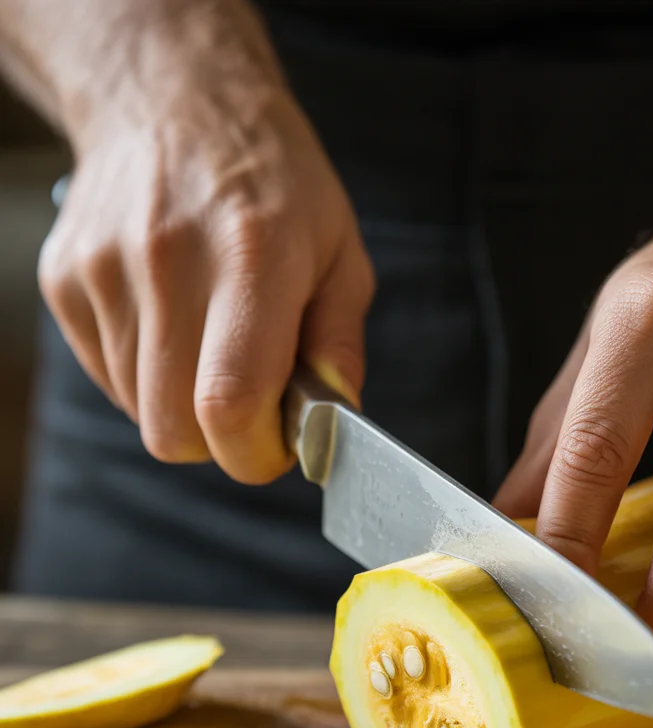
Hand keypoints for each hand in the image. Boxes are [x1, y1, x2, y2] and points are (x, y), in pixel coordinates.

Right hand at [37, 1, 372, 483]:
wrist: (175, 101)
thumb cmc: (274, 182)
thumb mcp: (340, 252)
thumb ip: (338, 346)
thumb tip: (331, 425)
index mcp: (252, 257)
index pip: (229, 404)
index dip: (254, 453)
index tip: (275, 444)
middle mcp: (168, 261)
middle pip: (173, 430)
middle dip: (219, 441)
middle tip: (250, 400)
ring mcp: (104, 269)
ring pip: (139, 411)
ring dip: (182, 404)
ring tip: (210, 341)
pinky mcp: (64, 279)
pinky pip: (108, 376)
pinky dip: (146, 373)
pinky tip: (171, 320)